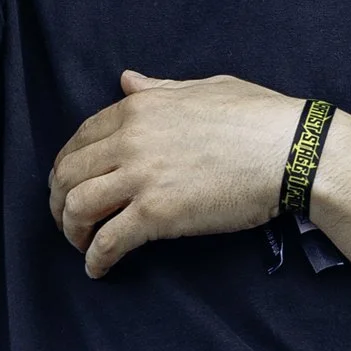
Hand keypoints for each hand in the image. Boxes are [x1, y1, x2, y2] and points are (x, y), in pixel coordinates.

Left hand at [48, 71, 300, 277]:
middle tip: (67, 219)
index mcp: (140, 108)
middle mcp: (131, 140)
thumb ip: (159, 88)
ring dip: (71, 231)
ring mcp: (141, 177)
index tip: (69, 182)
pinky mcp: (157, 214)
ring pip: (79, 207)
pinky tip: (98, 270)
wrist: (290, 151)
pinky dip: (96, 259)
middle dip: (60, 200)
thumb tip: (127, 80)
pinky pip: (109, 240)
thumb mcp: (204, 88)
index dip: (68, 164)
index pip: (81, 136)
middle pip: (70, 173)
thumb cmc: (258, 117)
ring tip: (80, 246)